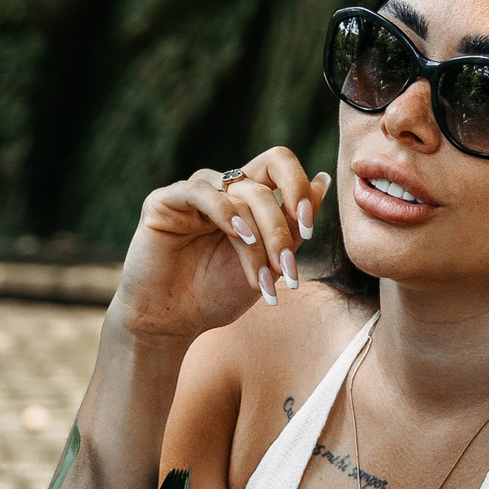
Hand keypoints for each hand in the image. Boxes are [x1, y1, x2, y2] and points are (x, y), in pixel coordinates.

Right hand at [111, 149, 332, 346]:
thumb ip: (293, 225)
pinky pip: (201, 191)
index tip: (309, 229)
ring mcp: (192, 193)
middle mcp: (219, 189)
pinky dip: (225, 211)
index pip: (278, 165)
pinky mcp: (164, 201)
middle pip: (262, 186)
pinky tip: (237, 234)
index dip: (299, 187)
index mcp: (244, 198)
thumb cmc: (216, 294)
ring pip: (238, 194)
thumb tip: (323, 180)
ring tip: (261, 278)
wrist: (171, 323)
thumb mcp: (268, 262)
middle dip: (280, 232)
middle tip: (286, 271)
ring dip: (258, 238)